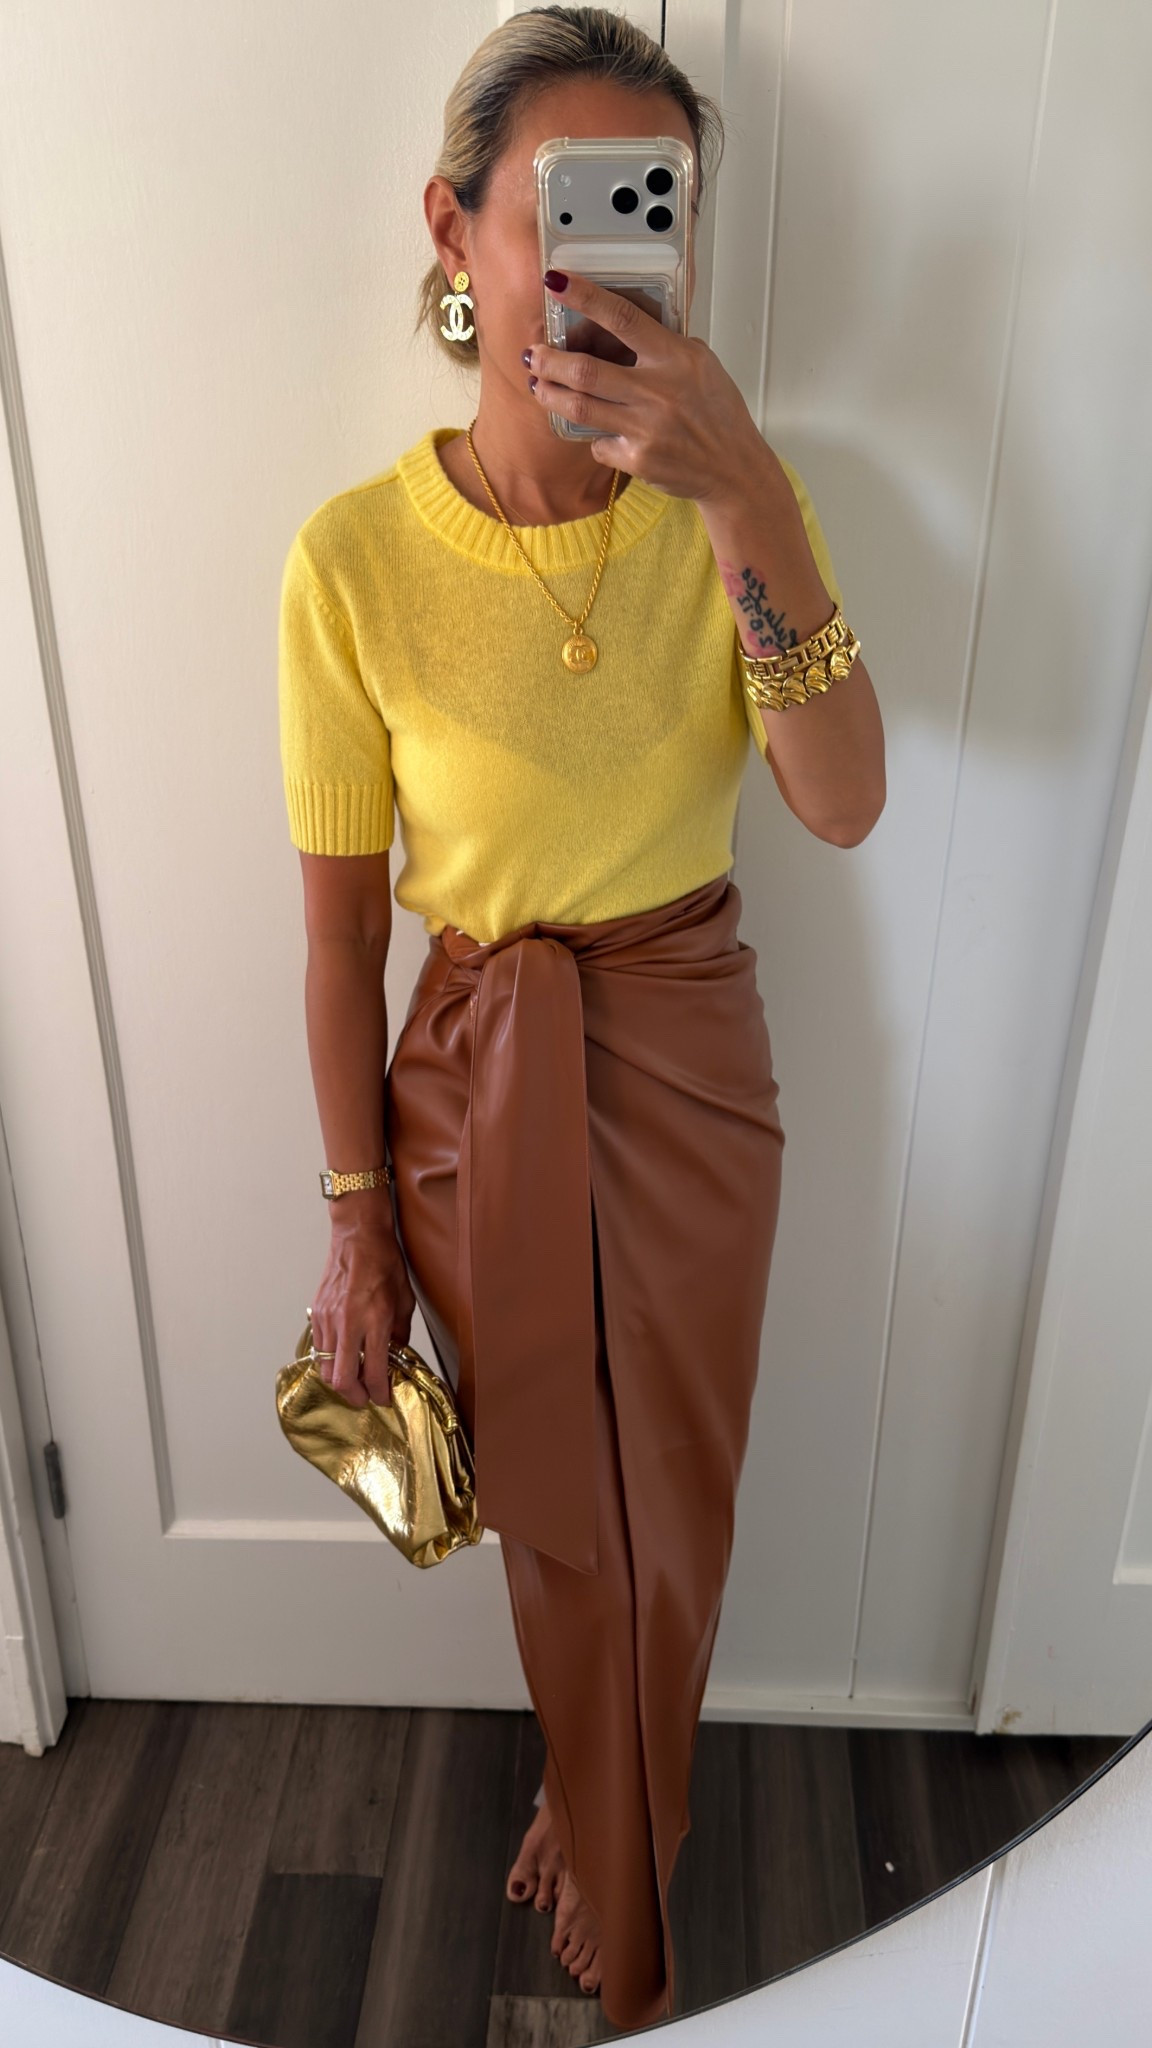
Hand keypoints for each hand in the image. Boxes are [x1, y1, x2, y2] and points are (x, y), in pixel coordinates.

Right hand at [310, 1210, 415, 1408]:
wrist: (358, 1237)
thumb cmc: (384, 1263)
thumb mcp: (404, 1300)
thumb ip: (398, 1333)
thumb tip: (395, 1357)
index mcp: (375, 1320)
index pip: (374, 1372)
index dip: (379, 1393)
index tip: (384, 1398)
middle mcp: (349, 1323)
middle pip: (342, 1379)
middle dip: (355, 1396)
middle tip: (366, 1397)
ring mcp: (328, 1319)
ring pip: (326, 1368)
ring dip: (340, 1380)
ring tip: (354, 1379)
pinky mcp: (317, 1313)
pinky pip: (319, 1349)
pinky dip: (330, 1360)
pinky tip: (343, 1356)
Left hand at [526, 268, 765, 505]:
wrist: (733, 468)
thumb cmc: (717, 413)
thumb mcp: (701, 364)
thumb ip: (664, 345)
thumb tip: (620, 327)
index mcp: (675, 358)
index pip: (623, 318)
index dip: (586, 298)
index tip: (557, 282)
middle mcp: (658, 392)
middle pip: (587, 370)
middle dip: (550, 360)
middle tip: (533, 354)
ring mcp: (646, 428)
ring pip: (580, 407)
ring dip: (551, 394)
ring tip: (539, 384)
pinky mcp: (637, 459)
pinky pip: (599, 443)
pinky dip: (594, 436)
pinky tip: (598, 432)